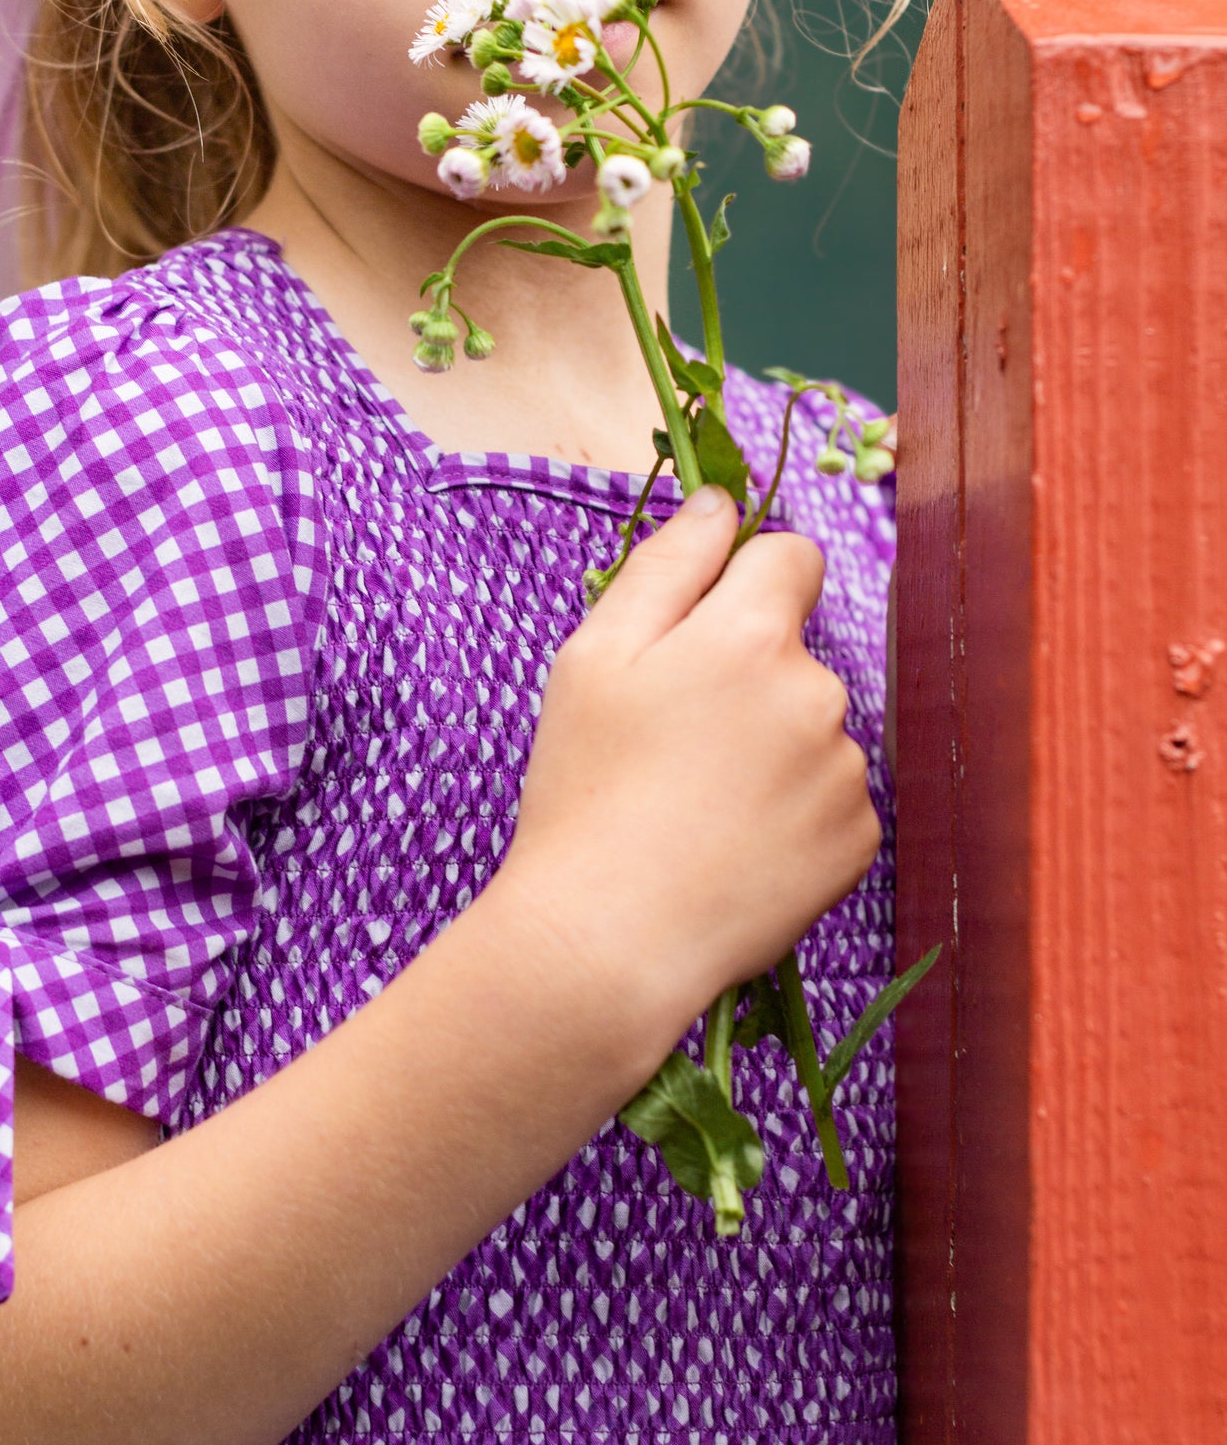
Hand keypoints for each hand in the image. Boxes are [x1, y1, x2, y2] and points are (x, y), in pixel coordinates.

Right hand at [496, 483, 880, 1049]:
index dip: (743, 584)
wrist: (609, 940)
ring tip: (697, 807)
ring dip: (772, 747)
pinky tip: (732, 847)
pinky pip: (833, 798)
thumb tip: (720, 503)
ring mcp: (846, 771)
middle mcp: (819, 693)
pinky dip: (793, 814)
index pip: (790, 556)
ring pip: (814, 726)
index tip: (697, 637)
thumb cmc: (585, 791)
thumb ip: (666, 565)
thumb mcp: (594, 659)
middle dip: (748, 675)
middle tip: (674, 743)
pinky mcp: (859, 841)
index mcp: (750, 636)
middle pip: (797, 650)